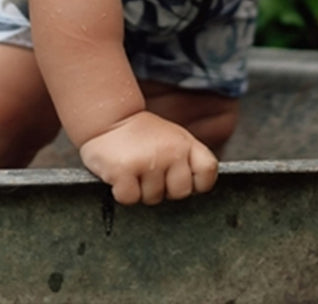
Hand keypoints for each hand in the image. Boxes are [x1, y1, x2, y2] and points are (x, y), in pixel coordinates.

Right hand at [78, 110, 219, 205]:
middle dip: (165, 190)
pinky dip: (123, 192)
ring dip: (142, 191)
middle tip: (151, 173)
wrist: (110, 119)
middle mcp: (171, 151)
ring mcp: (149, 161)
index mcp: (185, 143)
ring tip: (134, 169)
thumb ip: (187, 160)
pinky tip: (121, 174)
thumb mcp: (173, 138)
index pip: (207, 172)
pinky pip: (130, 199)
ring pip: (153, 199)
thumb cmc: (141, 134)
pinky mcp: (125, 170)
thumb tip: (197, 188)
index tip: (182, 179)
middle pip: (181, 192)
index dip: (198, 183)